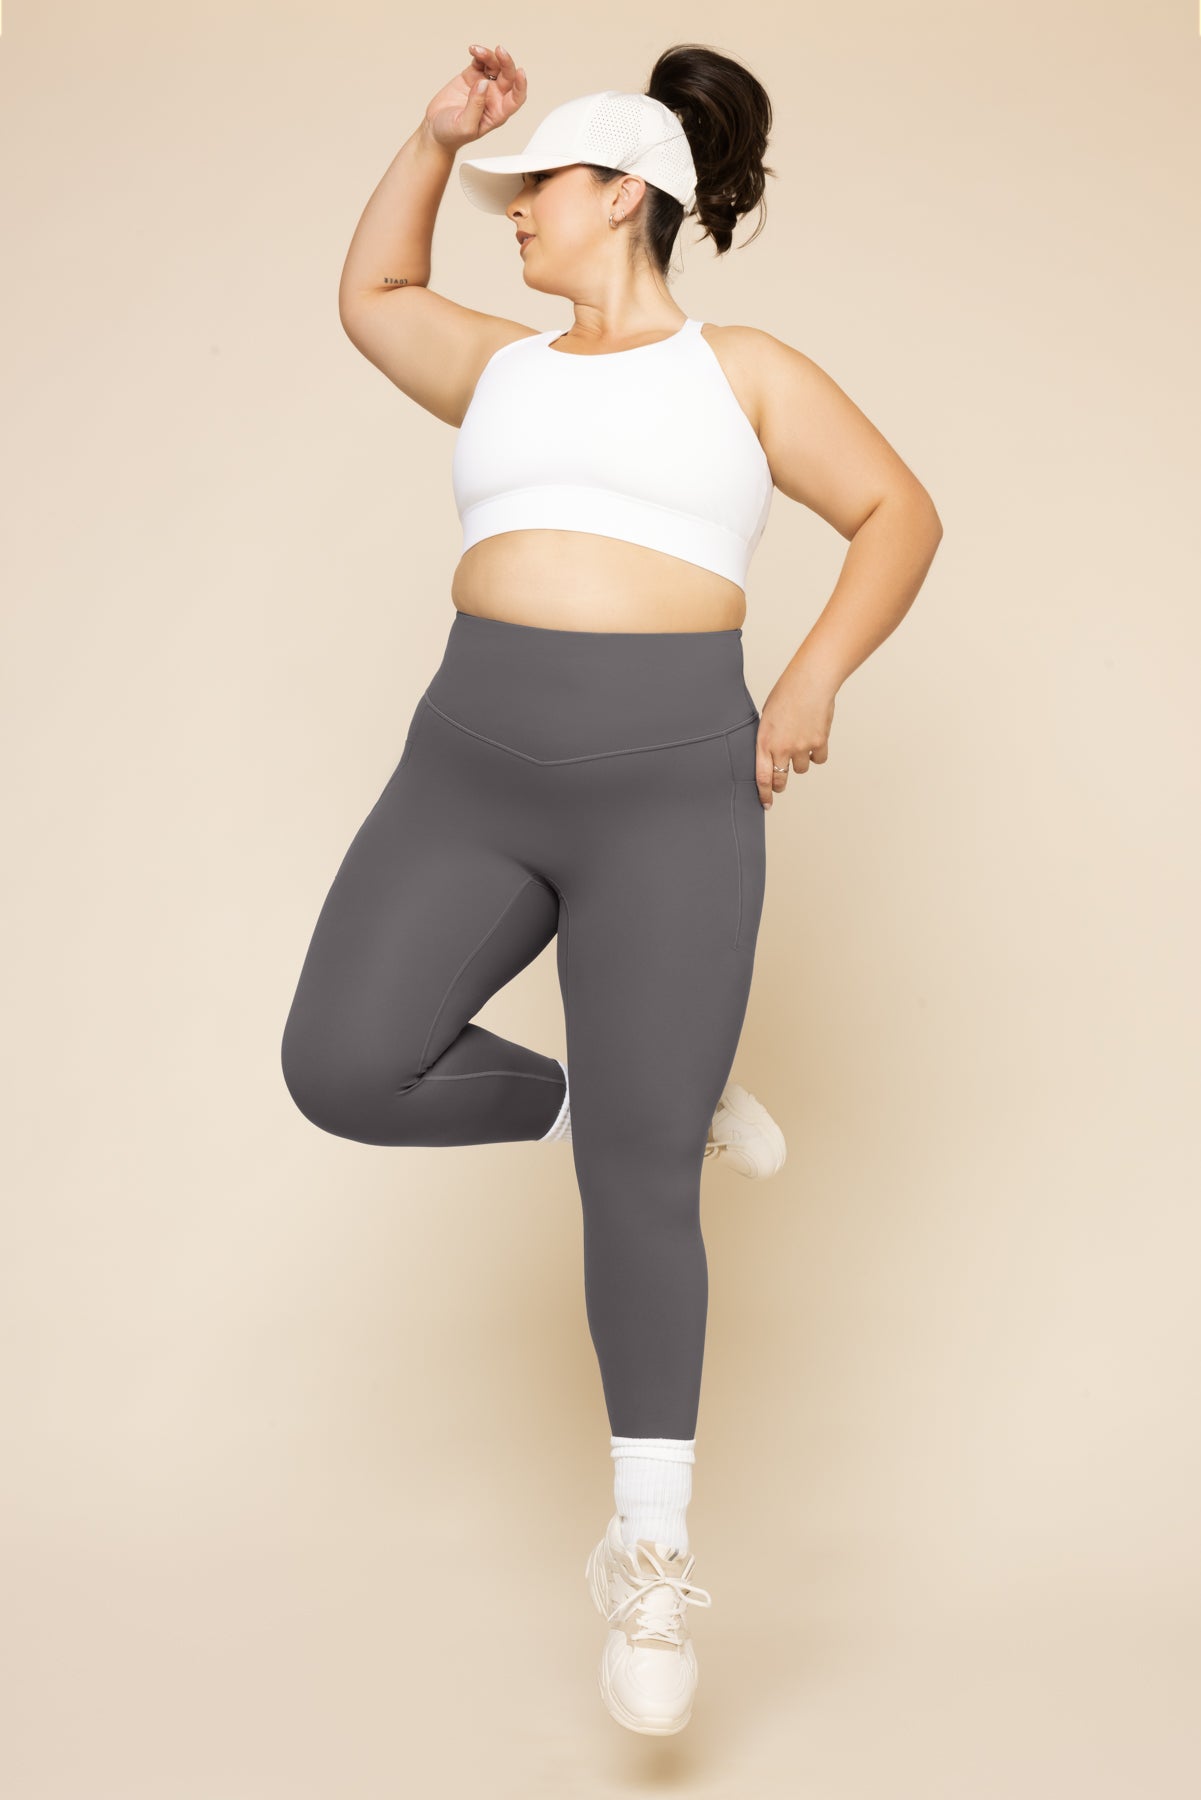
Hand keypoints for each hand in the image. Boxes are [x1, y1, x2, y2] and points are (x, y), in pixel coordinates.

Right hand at [424, 43, 526, 152]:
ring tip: (476, 51)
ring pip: (494, 65)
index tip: (520, 72)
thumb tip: (484, 83)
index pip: (516, 98)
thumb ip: (476, 106)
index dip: (521, 85)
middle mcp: (494, 98)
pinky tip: (473, 50)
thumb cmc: (452, 134)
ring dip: (489, 55)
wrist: (434, 129)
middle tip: (499, 51)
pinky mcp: (471, 77)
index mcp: (498, 113)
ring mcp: (484, 86)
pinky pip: (480, 62)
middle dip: (506, 62)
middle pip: (508, 77)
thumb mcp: (465, 126)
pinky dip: (479, 54)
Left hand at [754, 668, 835, 808]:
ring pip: (801, 769)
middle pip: (781, 778)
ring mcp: (801, 746)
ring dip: (800, 761)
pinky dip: (817, 753)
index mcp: (764, 741)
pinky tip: (814, 738)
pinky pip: (819, 759)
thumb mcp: (767, 717)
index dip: (764, 793)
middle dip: (780, 783)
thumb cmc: (787, 693)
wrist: (810, 681)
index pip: (762, 777)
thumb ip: (767, 738)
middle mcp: (782, 747)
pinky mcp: (819, 742)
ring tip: (800, 741)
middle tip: (781, 782)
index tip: (766, 803)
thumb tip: (770, 754)